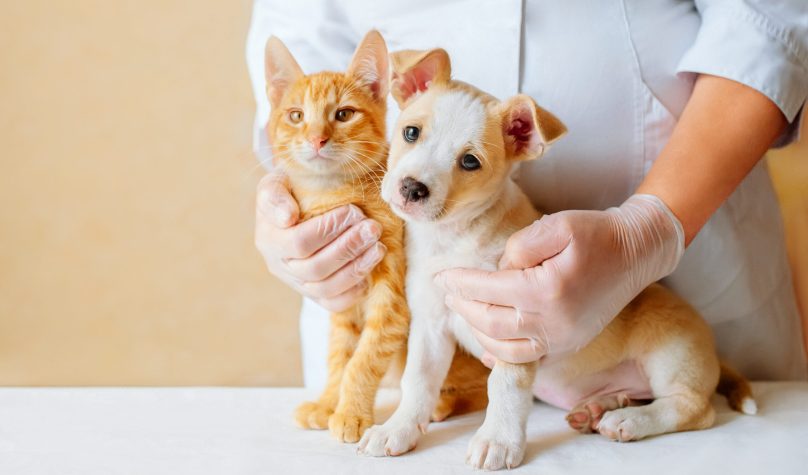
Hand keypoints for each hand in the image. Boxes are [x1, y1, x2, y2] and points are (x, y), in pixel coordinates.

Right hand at [254, 172, 386, 311]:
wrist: (296, 207)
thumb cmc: (290, 191)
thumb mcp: (276, 184)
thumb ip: (275, 196)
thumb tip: (287, 217)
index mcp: (269, 240)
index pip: (299, 242)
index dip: (329, 229)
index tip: (354, 211)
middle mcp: (280, 266)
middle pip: (316, 268)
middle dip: (349, 248)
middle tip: (373, 229)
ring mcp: (297, 283)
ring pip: (326, 289)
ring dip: (356, 268)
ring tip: (378, 248)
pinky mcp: (314, 294)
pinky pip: (333, 303)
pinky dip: (353, 291)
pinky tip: (369, 272)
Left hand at [435, 194, 683, 363]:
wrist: (637, 252)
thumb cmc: (597, 234)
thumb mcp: (556, 225)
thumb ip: (519, 246)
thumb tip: (498, 270)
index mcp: (547, 291)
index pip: (488, 290)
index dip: (460, 282)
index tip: (441, 276)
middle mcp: (554, 323)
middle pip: (490, 322)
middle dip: (463, 306)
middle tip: (447, 292)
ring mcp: (563, 339)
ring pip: (504, 347)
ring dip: (477, 331)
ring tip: (464, 310)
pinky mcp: (569, 345)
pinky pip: (528, 360)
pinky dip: (502, 356)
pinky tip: (486, 347)